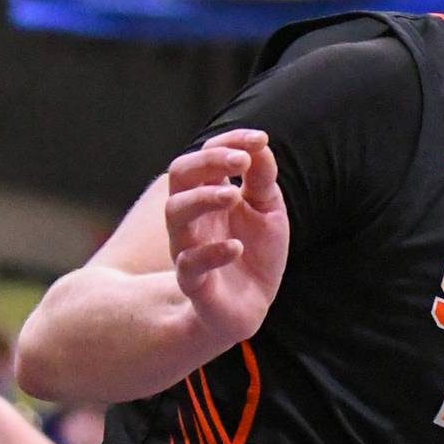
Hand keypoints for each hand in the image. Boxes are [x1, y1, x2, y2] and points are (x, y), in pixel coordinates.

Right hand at [164, 128, 289, 345]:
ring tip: (234, 196)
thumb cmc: (255, 251)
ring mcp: (188, 246)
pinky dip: (212, 253)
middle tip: (241, 161)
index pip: (207, 156)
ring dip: (204, 199)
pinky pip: (189, 263)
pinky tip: (235, 246)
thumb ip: (262, 179)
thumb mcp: (268, 210)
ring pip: (175, 213)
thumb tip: (260, 144)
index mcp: (210, 193)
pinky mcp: (193, 280)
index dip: (230, 142)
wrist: (250, 304)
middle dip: (208, 161)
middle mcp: (192, 216)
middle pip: (181, 175)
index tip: (260, 139)